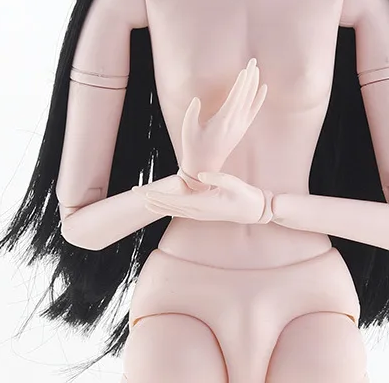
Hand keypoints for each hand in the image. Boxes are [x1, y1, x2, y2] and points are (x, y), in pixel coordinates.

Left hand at [143, 171, 265, 224]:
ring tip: (143, 199)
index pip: (174, 201)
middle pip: (169, 206)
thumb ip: (217, 177)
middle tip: (134, 192)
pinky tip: (163, 206)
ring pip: (173, 210)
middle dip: (151, 199)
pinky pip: (181, 211)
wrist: (254, 211)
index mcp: (202, 204)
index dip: (158, 197)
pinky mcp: (202, 212)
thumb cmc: (245, 195)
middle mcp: (198, 211)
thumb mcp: (233, 183)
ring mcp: (200, 214)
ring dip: (157, 204)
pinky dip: (169, 207)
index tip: (144, 193)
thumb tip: (199, 175)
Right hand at [179, 58, 267, 178]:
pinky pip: (253, 111)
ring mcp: (240, 126)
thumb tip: (197, 99)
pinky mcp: (242, 129)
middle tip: (253, 60)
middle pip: (246, 96)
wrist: (205, 167)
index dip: (241, 83)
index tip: (246, 69)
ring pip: (251, 101)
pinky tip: (263, 89)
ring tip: (257, 69)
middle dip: (250, 77)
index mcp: (223, 121)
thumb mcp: (188, 129)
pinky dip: (259, 99)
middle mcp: (235, 123)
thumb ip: (192, 113)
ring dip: (254, 84)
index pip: (236, 98)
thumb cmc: (193, 147)